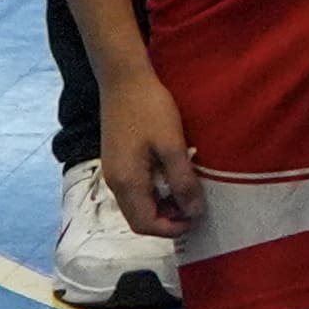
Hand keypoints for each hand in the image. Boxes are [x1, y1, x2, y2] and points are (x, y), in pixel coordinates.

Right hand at [96, 71, 201, 238]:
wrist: (124, 80)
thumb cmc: (150, 109)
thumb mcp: (173, 146)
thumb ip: (183, 182)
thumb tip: (194, 213)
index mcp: (126, 183)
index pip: (145, 224)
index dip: (171, 228)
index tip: (196, 218)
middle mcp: (114, 183)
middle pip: (139, 218)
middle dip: (167, 219)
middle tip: (194, 205)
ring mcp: (113, 172)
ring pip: (137, 204)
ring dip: (162, 205)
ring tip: (186, 190)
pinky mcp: (117, 161)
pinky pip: (135, 189)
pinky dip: (154, 191)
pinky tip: (172, 175)